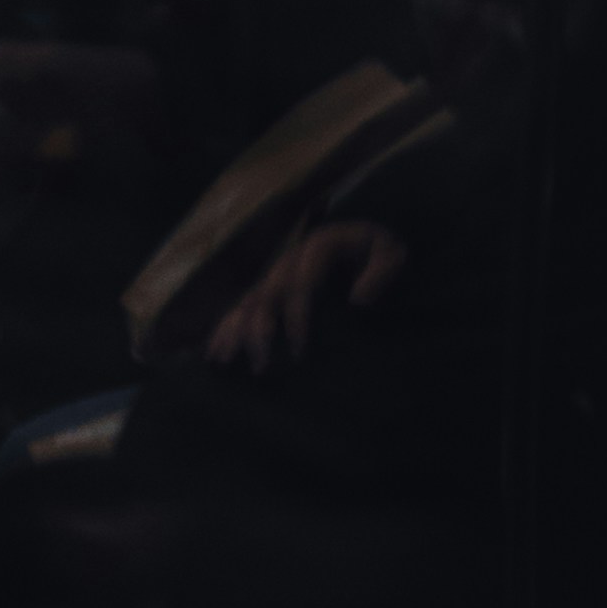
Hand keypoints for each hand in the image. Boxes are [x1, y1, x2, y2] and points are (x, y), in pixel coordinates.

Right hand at [207, 218, 407, 373]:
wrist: (366, 240)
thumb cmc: (381, 250)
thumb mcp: (392, 252)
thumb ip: (381, 271)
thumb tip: (357, 301)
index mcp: (317, 248)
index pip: (299, 284)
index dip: (295, 317)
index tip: (299, 351)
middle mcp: (290, 260)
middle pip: (265, 295)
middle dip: (258, 332)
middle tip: (262, 367)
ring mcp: (277, 273)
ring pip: (247, 301)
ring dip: (233, 332)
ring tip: (223, 362)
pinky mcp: (272, 287)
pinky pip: (242, 307)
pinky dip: (226, 328)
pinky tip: (213, 352)